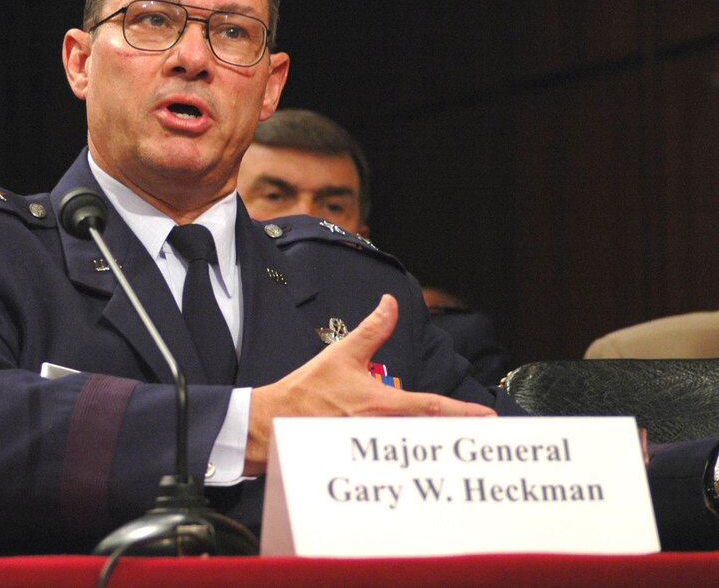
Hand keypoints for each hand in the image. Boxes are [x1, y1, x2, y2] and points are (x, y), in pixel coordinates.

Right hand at [243, 294, 495, 474]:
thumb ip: (373, 329)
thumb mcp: (342, 353)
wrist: (275, 421)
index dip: (463, 412)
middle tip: (483, 435)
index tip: (488, 417)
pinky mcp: (360, 456)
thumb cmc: (306, 390)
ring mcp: (372, 446)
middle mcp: (381, 428)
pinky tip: (414, 457)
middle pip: (430, 434)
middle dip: (457, 433)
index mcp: (381, 403)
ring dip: (433, 445)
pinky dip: (406, 455)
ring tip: (455, 445)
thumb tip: (390, 304)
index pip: (431, 407)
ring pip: (412, 446)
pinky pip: (390, 457)